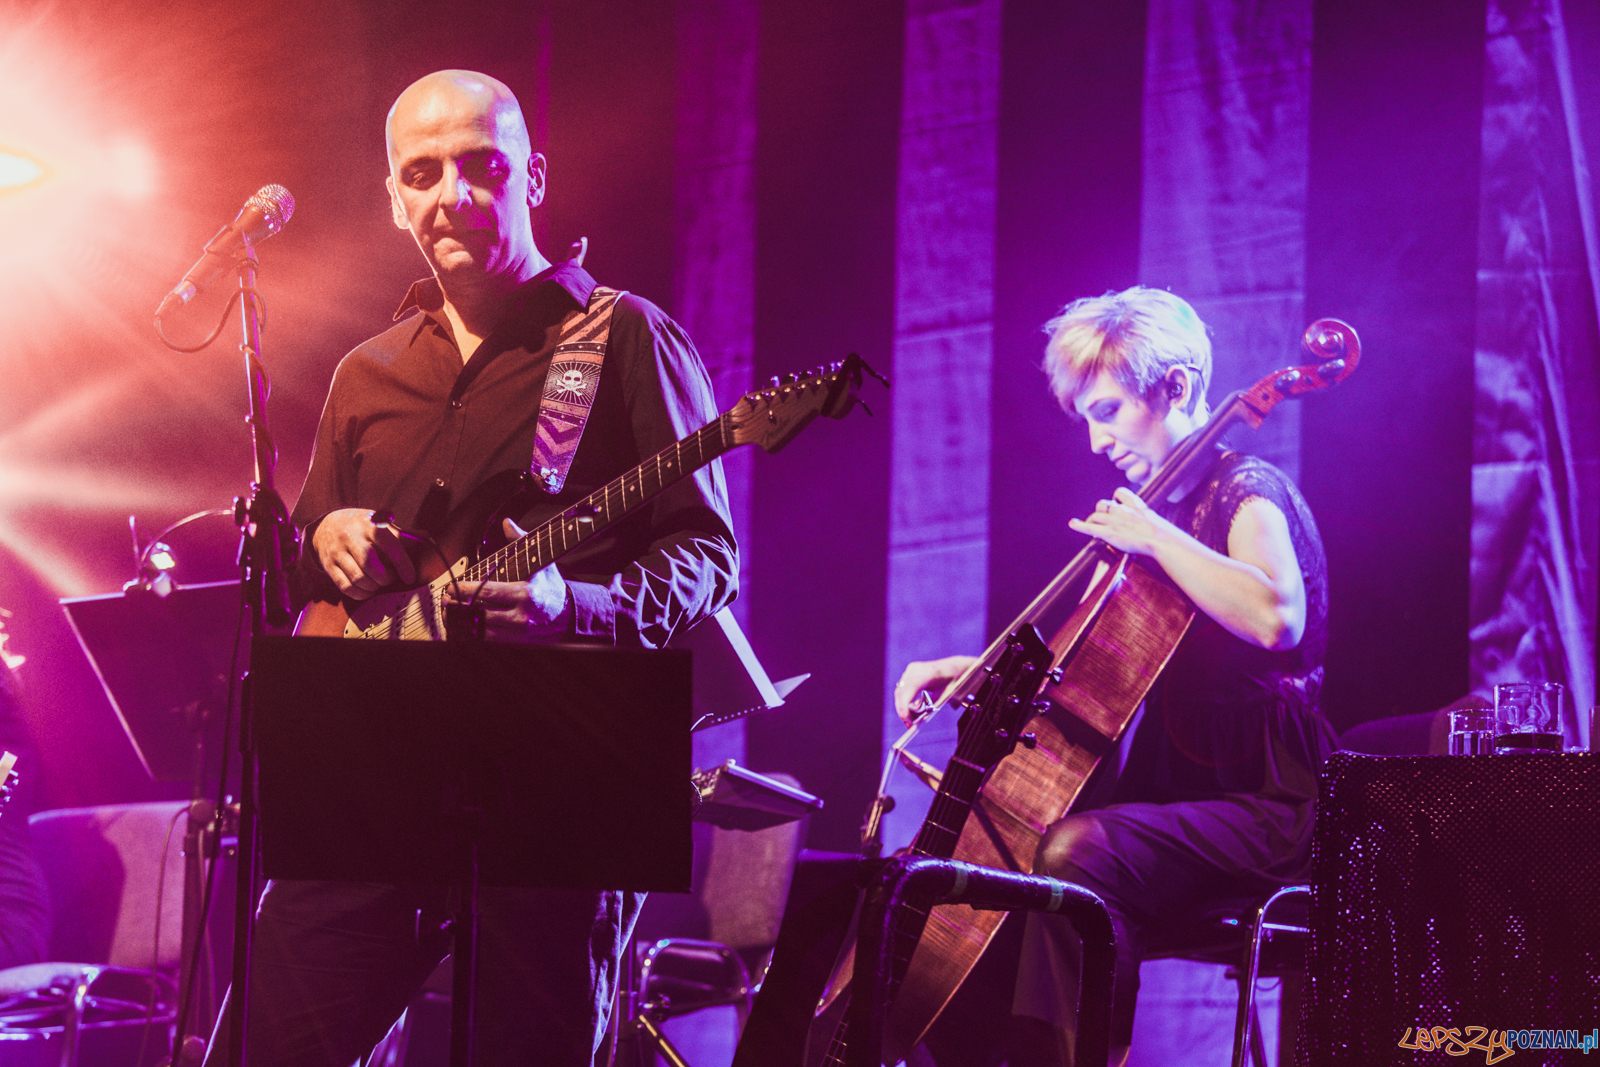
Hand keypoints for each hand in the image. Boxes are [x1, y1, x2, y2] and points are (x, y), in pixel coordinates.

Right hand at [312, 508, 417, 600]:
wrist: (326, 525)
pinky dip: (360, 594)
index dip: (402, 564)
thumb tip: (427, 538)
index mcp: (369, 525)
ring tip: (378, 583)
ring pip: (357, 578)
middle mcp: (351, 537)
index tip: (410, 578)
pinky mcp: (328, 566)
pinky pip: (345, 586)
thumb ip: (403, 535)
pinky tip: (367, 590)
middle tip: (390, 578)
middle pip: (370, 564)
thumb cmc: (362, 527)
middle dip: (385, 578)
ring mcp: (337, 552)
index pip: (389, 545)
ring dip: (373, 587)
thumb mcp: (380, 524)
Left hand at [445, 518, 571, 640]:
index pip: (486, 591)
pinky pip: (488, 641)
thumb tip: (507, 523)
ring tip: (450, 613)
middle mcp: (521, 615)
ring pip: (481, 630)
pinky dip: (472, 635)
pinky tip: (463, 627)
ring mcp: (518, 632)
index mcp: (526, 593)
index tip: (452, 586)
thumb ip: (521, 541)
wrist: (567, 614)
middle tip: (446, 599)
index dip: (464, 589)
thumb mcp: (541, 562)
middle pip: (480, 613)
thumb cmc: (551, 587)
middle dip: (458, 606)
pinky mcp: (516, 642)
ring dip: (462, 622)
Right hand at [893, 655, 980, 723]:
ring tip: (910, 719)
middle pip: (902, 691)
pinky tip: (909, 710)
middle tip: (909, 724)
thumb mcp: (945, 696)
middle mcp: (918, 669)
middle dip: (903, 710)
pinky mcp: (909, 672)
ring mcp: (912, 669)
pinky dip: (904, 700)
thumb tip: (914, 716)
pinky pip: (902, 689)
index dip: (905, 703)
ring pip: (900, 691)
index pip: (912, 687)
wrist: (954, 667)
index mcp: (931, 672)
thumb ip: (929, 706)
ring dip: (902, 706)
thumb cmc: (953, 682)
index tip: (905, 718)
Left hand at [1066, 487, 1170, 555]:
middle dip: (1101, 511)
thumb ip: (1150, 521)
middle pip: (1104, 504)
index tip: (1115, 503)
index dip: (1115, 498)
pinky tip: (1072, 524)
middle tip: (1102, 520)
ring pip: (1096, 515)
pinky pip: (1090, 527)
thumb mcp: (1159, 523)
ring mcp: (1115, 521)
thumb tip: (1156, 530)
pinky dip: (1079, 525)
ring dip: (1092, 521)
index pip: (1120, 493)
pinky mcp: (1109, 533)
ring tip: (1091, 527)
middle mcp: (1122, 510)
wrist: (1162, 541)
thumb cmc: (1165, 536)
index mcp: (1135, 505)